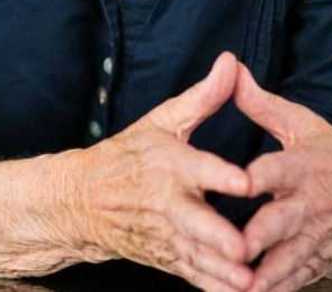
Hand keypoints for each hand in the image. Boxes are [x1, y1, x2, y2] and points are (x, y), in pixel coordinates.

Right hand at [64, 51, 253, 291]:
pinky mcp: (167, 258)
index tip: (246, 182)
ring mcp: (166, 235)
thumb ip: (202, 97)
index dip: (221, 175)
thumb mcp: (161, 121)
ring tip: (250, 282)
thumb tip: (231, 62)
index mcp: (171, 164)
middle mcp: (168, 203)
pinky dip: (214, 288)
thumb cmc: (128, 156)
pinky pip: (192, 277)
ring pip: (197, 257)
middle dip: (219, 237)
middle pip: (196, 222)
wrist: (81, 202)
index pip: (198, 169)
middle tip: (244, 248)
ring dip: (222, 271)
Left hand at [234, 61, 331, 291]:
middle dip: (261, 236)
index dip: (259, 176)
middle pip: (283, 221)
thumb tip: (230, 69)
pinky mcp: (320, 259)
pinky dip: (280, 288)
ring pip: (290, 258)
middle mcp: (309, 204)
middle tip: (237, 247)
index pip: (279, 169)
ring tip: (243, 286)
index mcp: (303, 166)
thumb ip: (261, 104)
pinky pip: (298, 278)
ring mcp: (316, 236)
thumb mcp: (302, 125)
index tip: (239, 183)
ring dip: (267, 274)